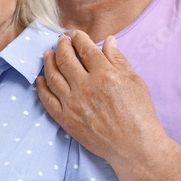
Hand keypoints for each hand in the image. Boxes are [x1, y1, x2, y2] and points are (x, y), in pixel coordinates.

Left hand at [35, 31, 166, 172]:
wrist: (134, 147)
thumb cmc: (139, 114)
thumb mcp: (135, 82)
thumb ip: (118, 60)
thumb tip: (108, 40)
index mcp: (105, 75)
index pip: (85, 49)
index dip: (78, 38)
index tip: (75, 34)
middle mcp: (85, 87)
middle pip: (65, 59)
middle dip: (61, 45)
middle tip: (61, 40)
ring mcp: (73, 104)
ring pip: (52, 76)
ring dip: (48, 61)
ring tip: (48, 54)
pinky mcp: (66, 119)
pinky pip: (47, 99)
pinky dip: (41, 86)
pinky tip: (40, 78)